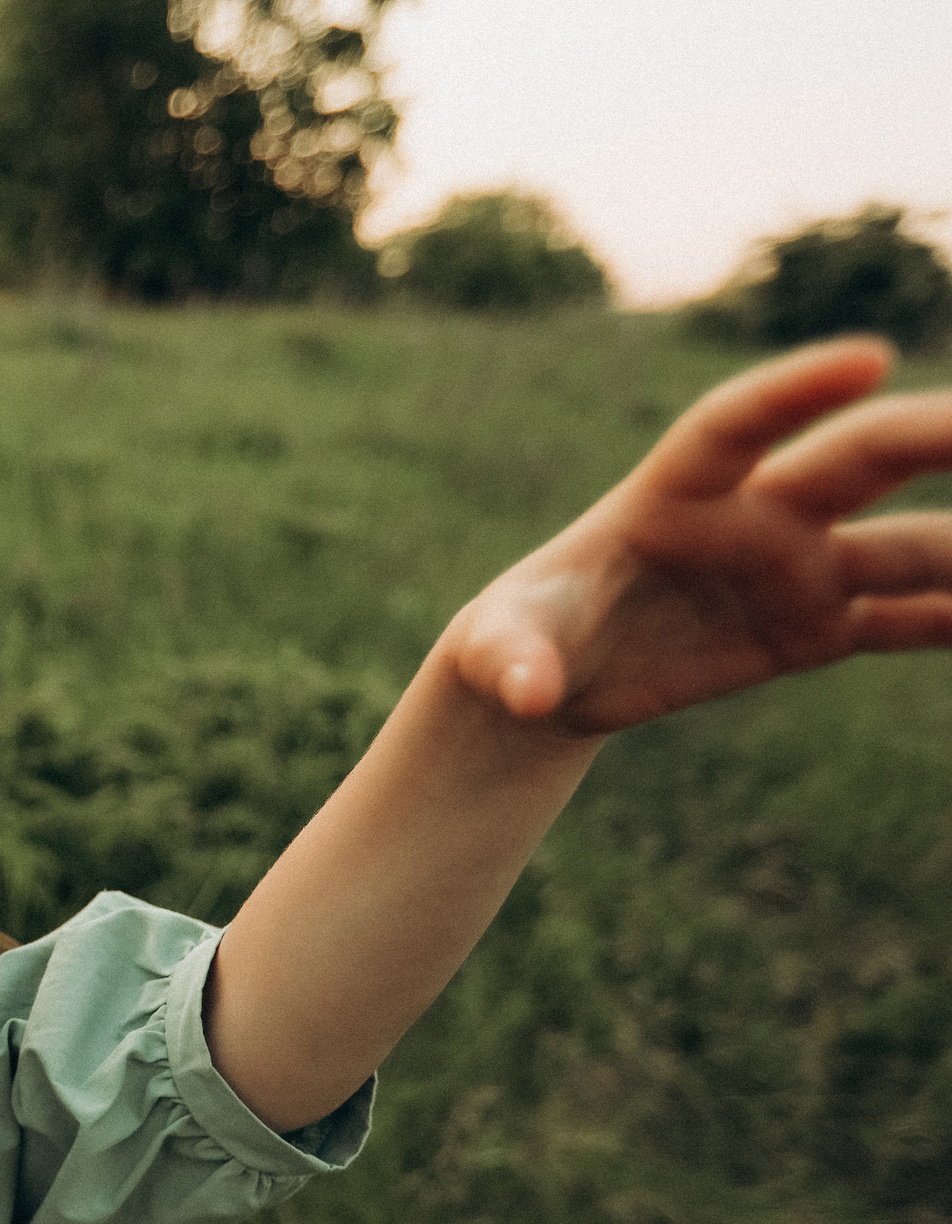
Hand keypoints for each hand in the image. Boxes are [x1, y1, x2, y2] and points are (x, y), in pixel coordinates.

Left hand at [448, 338, 951, 734]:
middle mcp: (751, 517)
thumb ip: (505, 656)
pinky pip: (911, 616)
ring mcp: (795, 569)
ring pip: (913, 544)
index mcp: (667, 497)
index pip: (736, 425)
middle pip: (858, 460)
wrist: (545, 676)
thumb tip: (522, 692)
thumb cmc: (511, 641)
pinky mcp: (817, 626)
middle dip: (939, 435)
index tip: (869, 358)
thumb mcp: (490, 651)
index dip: (793, 391)